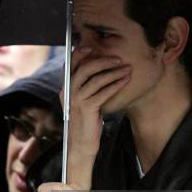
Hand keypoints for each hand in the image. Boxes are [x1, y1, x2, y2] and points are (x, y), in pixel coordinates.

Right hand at [61, 48, 130, 187]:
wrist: (82, 145)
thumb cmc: (85, 123)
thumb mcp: (82, 102)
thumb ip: (85, 87)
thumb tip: (98, 69)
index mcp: (65, 89)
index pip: (70, 64)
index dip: (81, 53)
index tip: (94, 47)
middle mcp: (68, 92)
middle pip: (84, 68)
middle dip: (103, 60)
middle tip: (118, 59)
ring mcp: (76, 100)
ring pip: (95, 79)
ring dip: (113, 72)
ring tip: (126, 69)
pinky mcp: (87, 108)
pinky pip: (103, 92)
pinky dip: (116, 84)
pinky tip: (125, 81)